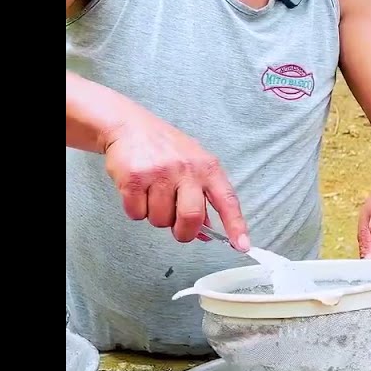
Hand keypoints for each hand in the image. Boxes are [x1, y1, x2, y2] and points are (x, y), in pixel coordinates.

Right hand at [102, 115, 249, 250]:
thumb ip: (203, 198)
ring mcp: (160, 173)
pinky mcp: (135, 178)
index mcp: (207, 167)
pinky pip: (137, 213)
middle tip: (177, 229)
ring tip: (153, 194)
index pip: (227, 200)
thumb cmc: (165, 149)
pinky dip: (135, 210)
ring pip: (160, 220)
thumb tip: (207, 232)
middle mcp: (187, 169)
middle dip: (184, 232)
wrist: (129, 126)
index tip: (242, 245)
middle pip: (191, 217)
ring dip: (156, 217)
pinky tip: (137, 191)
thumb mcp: (192, 166)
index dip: (235, 224)